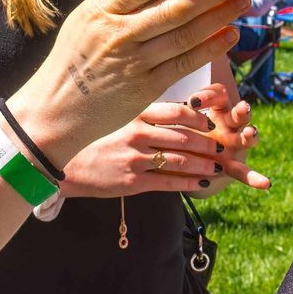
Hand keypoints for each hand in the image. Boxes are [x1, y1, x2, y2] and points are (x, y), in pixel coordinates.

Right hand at [12, 0, 251, 158]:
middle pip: (173, 9)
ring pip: (184, 35)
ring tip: (244, 0)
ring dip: (219, 16)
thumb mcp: (87, 15)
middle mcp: (118, 34)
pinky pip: (184, 64)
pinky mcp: (145, 88)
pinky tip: (230, 34)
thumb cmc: (76, 55)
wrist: (57, 107)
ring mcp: (133, 62)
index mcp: (101, 9)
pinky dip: (210, 48)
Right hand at [61, 82, 270, 197]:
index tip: (213, 121)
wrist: (67, 166)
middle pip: (184, 137)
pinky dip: (190, 183)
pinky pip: (168, 182)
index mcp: (135, 115)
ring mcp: (135, 159)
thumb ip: (148, 115)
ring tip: (219, 167)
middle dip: (209, 143)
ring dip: (204, 165)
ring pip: (180, 161)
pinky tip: (203, 184)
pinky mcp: (133, 182)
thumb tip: (183, 110)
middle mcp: (137, 134)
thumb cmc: (97, 139)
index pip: (177, 111)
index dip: (200, 117)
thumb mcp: (120, 118)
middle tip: (225, 146)